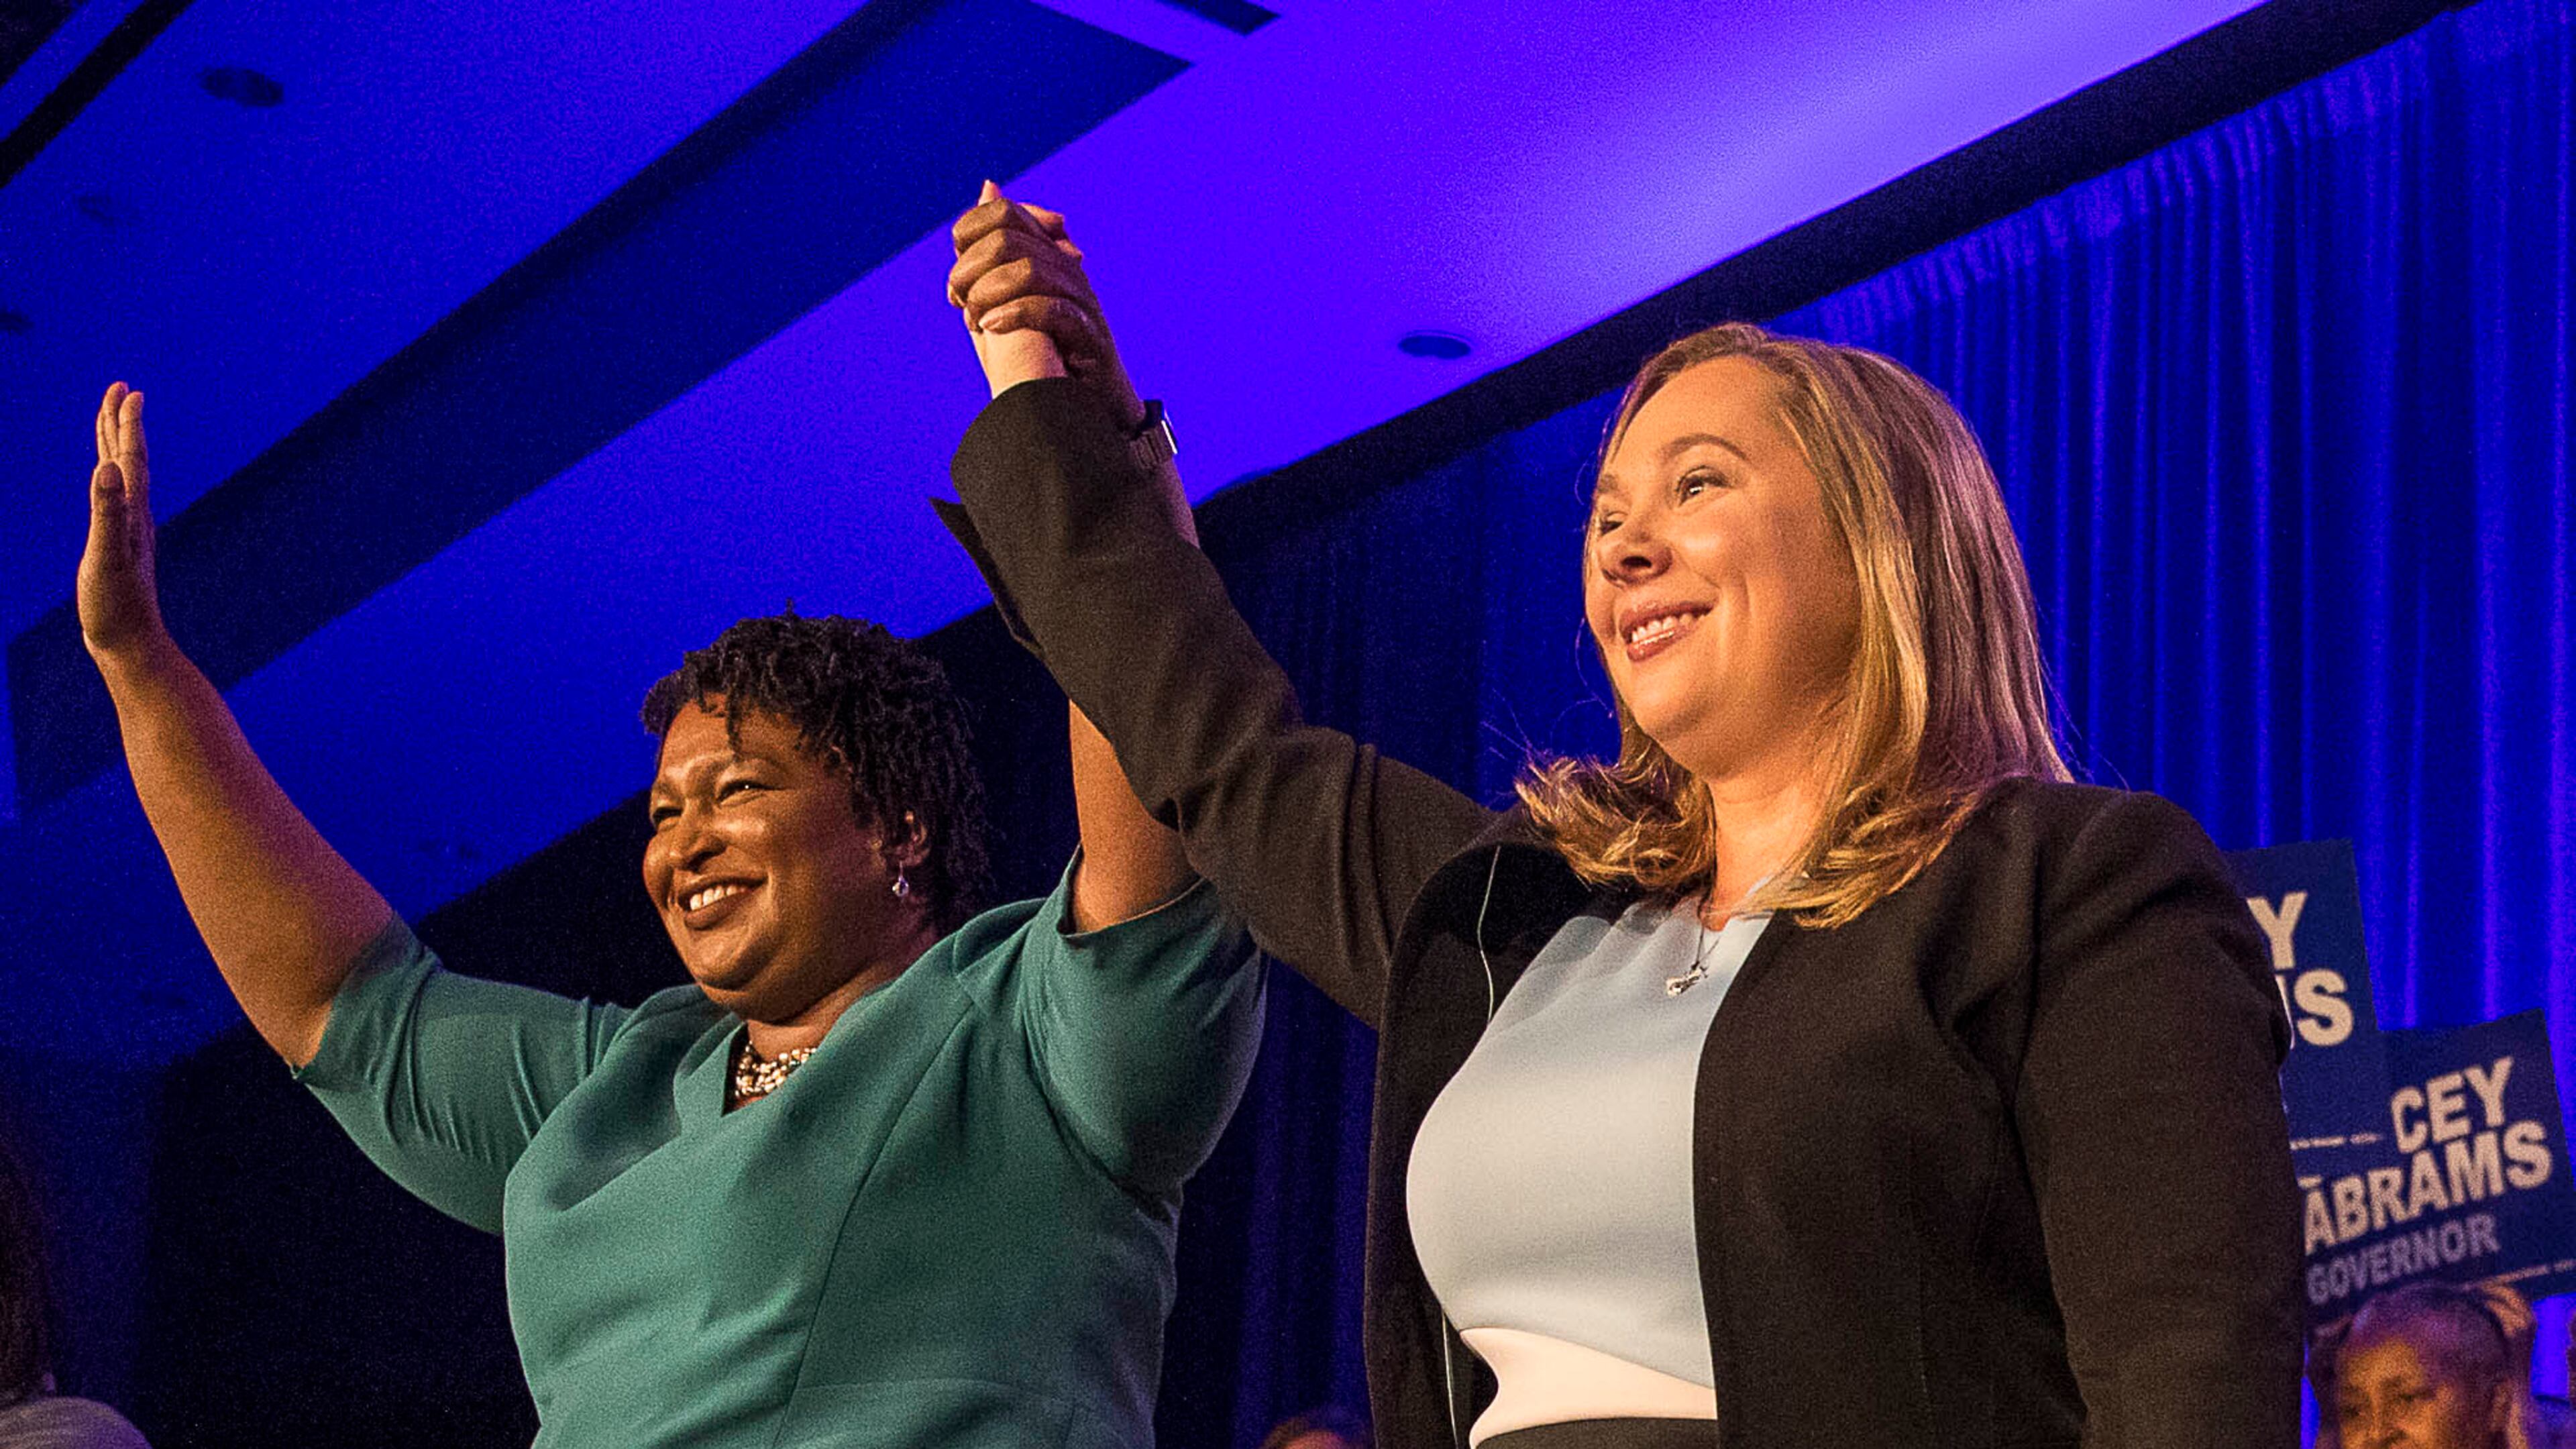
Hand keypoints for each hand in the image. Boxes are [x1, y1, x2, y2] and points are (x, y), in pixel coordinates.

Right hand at [78, 382, 168, 661]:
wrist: (129, 643)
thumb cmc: (115, 605)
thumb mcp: (106, 557)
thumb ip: (106, 513)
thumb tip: (108, 469)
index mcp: (131, 513)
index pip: (130, 458)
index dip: (127, 424)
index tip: (128, 390)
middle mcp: (134, 516)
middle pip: (128, 459)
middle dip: (122, 423)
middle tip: (122, 388)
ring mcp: (128, 530)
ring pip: (122, 476)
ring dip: (117, 445)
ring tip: (114, 421)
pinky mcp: (119, 545)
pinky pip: (114, 498)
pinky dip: (110, 478)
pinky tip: (109, 481)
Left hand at [949, 183, 1144, 426]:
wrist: (1090, 411)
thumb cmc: (1047, 354)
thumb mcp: (1009, 297)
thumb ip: (993, 250)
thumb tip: (988, 186)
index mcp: (1048, 255)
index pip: (1004, 214)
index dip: (969, 235)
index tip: (957, 274)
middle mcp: (1069, 270)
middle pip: (1009, 240)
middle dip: (970, 270)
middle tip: (958, 301)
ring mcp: (1084, 302)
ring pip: (1030, 271)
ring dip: (988, 294)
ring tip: (975, 319)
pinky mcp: (1091, 337)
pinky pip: (1052, 310)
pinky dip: (1014, 315)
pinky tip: (992, 329)